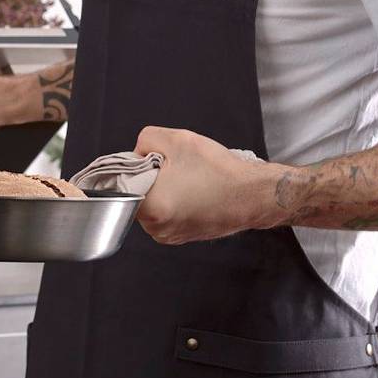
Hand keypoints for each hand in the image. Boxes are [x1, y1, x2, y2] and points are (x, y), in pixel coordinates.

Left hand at [132, 126, 283, 244]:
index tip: (156, 161)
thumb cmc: (220, 172)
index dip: (140, 165)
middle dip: (152, 177)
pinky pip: (167, 213)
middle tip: (176, 168)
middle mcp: (156, 229)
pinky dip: (176, 201)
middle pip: (137, 192)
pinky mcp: (182, 237)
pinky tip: (194, 192)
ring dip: (164, 189)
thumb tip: (138, 152)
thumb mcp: (177, 140)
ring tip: (189, 180)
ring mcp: (169, 236)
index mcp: (150, 208)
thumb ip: (145, 140)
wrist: (253, 195)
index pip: (124, 181)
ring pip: (153, 202)